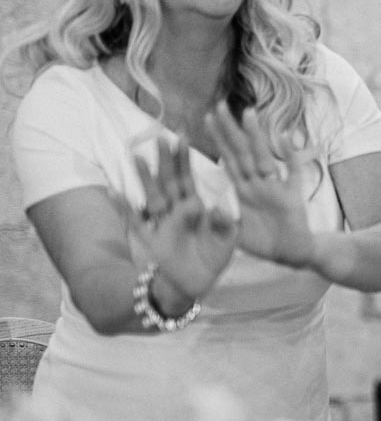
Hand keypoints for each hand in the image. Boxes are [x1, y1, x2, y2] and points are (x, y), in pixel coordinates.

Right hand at [129, 137, 236, 306]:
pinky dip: (125, 208)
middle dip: (165, 161)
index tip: (182, 137)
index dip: (184, 160)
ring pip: (152, 196)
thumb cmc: (213, 256)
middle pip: (168, 181)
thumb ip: (225, 223)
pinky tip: (113, 192)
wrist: (197, 283)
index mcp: (194, 207)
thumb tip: (219, 208)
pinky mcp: (152, 240)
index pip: (187, 178)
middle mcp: (175, 211)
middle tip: (161, 137)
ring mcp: (161, 224)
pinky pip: (136, 223)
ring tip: (135, 156)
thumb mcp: (227, 240)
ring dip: (144, 178)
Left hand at [204, 102, 316, 268]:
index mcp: (244, 191)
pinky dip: (290, 156)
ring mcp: (276, 188)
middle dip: (231, 130)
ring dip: (256, 136)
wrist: (292, 255)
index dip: (219, 139)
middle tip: (219, 104)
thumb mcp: (236, 235)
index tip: (206, 117)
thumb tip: (213, 206)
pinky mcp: (294, 197)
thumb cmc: (264, 243)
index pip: (229, 159)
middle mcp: (259, 184)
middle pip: (242, 152)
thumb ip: (225, 221)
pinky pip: (293, 173)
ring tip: (248, 113)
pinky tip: (285, 137)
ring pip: (264, 157)